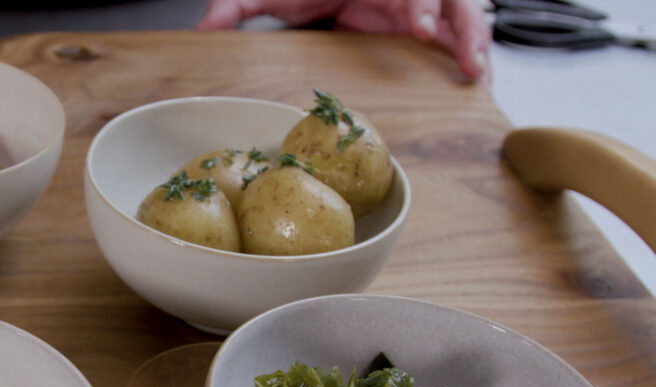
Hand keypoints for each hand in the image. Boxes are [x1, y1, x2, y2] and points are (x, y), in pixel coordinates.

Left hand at [198, 0, 490, 83]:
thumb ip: (239, 5)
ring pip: (463, 14)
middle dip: (453, 20)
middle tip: (453, 49)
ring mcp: (419, 8)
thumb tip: (206, 29)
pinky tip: (476, 82)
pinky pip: (459, 37)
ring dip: (473, 42)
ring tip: (477, 74)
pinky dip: (471, 56)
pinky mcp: (425, 28)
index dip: (418, 2)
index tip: (420, 25)